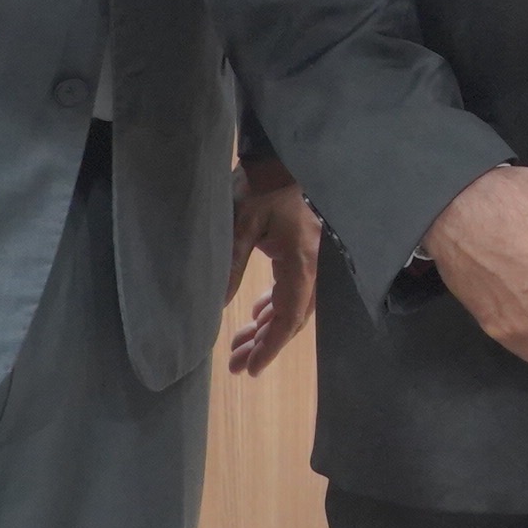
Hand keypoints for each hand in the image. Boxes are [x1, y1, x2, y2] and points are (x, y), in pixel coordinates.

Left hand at [225, 163, 320, 376]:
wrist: (280, 159)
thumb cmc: (260, 188)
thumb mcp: (241, 226)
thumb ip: (233, 267)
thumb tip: (219, 306)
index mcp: (299, 263)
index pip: (289, 316)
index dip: (271, 346)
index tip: (252, 369)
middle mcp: (307, 267)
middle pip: (290, 317)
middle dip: (264, 344)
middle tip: (236, 366)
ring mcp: (305, 260)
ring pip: (289, 305)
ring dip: (266, 328)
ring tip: (240, 347)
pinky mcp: (298, 252)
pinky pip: (288, 290)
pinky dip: (271, 307)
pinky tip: (256, 315)